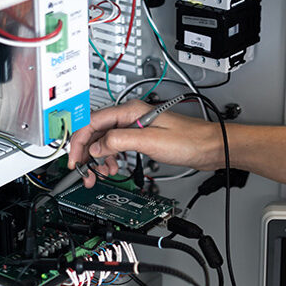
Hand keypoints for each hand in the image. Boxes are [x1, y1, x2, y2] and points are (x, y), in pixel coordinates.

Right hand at [68, 100, 223, 186]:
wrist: (210, 147)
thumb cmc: (189, 141)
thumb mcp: (150, 141)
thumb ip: (120, 142)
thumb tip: (97, 147)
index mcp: (130, 112)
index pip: (92, 123)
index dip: (80, 142)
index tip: (75, 160)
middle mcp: (131, 116)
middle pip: (96, 132)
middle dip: (87, 152)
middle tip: (84, 172)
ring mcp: (136, 127)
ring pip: (106, 140)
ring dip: (99, 158)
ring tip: (101, 173)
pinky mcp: (142, 137)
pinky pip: (118, 146)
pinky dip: (112, 158)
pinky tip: (114, 167)